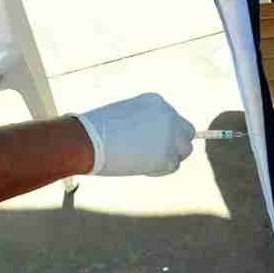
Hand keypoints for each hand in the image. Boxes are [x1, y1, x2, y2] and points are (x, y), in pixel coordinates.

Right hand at [74, 93, 195, 176]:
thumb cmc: (96, 130)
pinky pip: (173, 166)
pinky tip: (142, 168)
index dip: (161, 133)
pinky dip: (159, 170)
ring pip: (184, 150)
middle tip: (158, 154)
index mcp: (156, 102)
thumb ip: (142, 124)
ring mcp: (170, 135)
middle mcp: (168, 115)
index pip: (171, 118)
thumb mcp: (123, 117)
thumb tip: (151, 141)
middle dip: (175, 143)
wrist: (87, 140)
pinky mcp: (167, 155)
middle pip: (186, 131)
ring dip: (170, 158)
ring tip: (147, 162)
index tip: (147, 141)